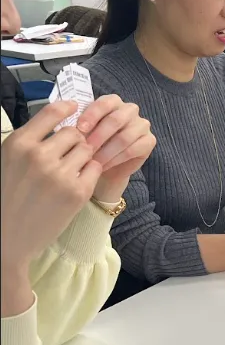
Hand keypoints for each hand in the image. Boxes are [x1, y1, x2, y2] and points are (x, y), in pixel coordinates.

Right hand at [1, 102, 102, 311]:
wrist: (8, 238)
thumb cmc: (7, 196)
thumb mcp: (8, 161)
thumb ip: (31, 142)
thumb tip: (59, 118)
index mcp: (18, 144)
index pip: (51, 113)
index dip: (66, 108)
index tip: (75, 106)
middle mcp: (39, 156)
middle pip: (74, 133)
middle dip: (74, 142)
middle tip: (66, 155)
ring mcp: (60, 174)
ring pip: (87, 150)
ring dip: (83, 158)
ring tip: (68, 172)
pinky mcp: (78, 192)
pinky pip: (95, 169)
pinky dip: (89, 173)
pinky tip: (76, 182)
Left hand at [76, 95, 155, 201]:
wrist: (106, 167)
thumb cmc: (92, 145)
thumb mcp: (83, 132)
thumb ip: (80, 125)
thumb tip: (72, 127)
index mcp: (113, 102)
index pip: (104, 103)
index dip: (91, 115)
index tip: (79, 129)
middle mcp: (130, 110)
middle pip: (116, 120)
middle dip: (99, 135)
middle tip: (86, 148)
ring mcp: (142, 125)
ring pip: (125, 136)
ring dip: (106, 150)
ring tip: (93, 160)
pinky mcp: (149, 141)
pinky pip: (133, 149)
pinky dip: (116, 159)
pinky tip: (104, 166)